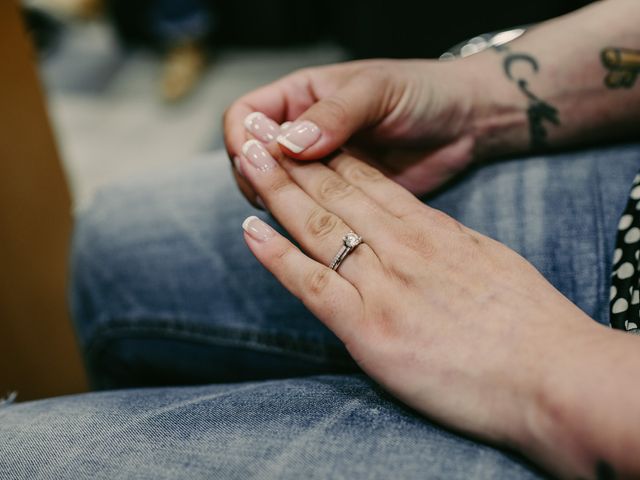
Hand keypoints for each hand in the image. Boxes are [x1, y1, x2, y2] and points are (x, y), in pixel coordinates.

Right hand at [225, 59, 484, 205]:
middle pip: (253, 158)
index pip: (246, 116)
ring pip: (277, 188)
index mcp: (302, 96)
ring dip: (276, 201)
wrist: (466, 123)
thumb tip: (288, 144)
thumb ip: (333, 115)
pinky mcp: (342, 195)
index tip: (254, 159)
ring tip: (290, 211)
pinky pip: (311, 209)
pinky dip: (305, 218)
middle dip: (255, 175)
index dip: (243, 138)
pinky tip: (313, 226)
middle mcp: (304, 131)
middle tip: (268, 192)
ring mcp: (321, 166)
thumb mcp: (376, 92)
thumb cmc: (422, 92)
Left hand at [236, 137, 602, 473]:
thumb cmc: (530, 323)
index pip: (369, 181)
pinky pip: (312, 283)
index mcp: (432, 230)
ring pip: (317, 226)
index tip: (301, 138)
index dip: (329, 156)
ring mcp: (382, 284)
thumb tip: (427, 241)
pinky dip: (277, 255)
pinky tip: (251, 230)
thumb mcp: (488, 262)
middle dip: (293, 160)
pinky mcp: (369, 328)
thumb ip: (447, 247)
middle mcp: (402, 246)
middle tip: (258, 133)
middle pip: (336, 192)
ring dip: (276, 190)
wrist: (551, 372)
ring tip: (247, 162)